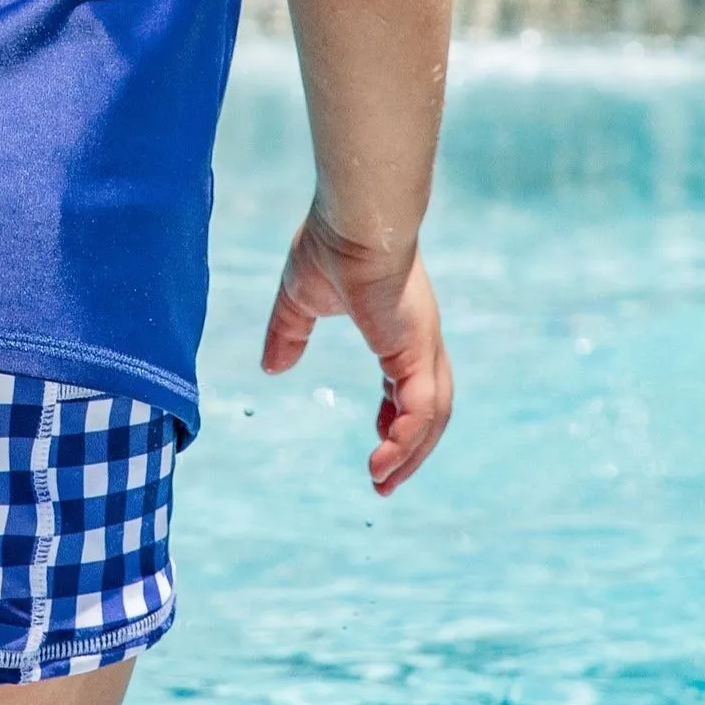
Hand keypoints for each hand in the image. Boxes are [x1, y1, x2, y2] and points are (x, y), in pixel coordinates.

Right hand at [261, 210, 451, 495]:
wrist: (353, 220)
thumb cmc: (330, 246)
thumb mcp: (301, 297)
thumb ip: (288, 332)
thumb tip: (271, 368)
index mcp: (398, 328)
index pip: (409, 383)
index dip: (396, 415)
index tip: (379, 436)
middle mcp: (419, 340)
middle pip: (430, 408)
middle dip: (410, 448)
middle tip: (383, 480)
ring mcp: (423, 346)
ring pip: (432, 416)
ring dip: (411, 455)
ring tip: (381, 483)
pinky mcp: (418, 352)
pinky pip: (421, 412)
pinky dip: (407, 442)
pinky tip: (383, 463)